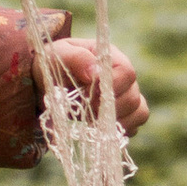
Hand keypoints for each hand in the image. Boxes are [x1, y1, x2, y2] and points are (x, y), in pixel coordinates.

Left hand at [35, 31, 150, 139]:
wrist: (47, 81)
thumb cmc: (54, 64)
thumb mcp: (58, 55)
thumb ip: (77, 58)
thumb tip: (96, 73)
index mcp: (111, 58)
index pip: (127, 72)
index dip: (112, 86)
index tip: (89, 93)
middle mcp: (123, 77)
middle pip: (133, 96)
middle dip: (110, 108)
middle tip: (87, 108)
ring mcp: (126, 96)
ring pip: (139, 112)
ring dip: (117, 122)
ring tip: (94, 121)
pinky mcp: (124, 115)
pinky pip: (134, 126)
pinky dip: (120, 131)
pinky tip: (102, 129)